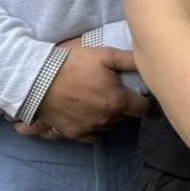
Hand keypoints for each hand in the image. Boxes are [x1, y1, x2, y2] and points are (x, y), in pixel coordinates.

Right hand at [26, 44, 149, 140]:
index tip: (140, 92)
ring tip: (103, 101)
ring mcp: (91, 128)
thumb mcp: (105, 55)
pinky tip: (91, 115)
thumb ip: (130, 60)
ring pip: (110, 126)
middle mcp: (108, 119)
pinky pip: (92, 135)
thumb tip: (150, 63)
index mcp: (119, 101)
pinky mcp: (74, 133)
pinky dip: (95, 127)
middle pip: (127, 117)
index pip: (143, 108)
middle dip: (127, 106)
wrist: (40, 79)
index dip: (144, 100)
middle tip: (119, 92)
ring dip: (111, 116)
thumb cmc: (75, 64)